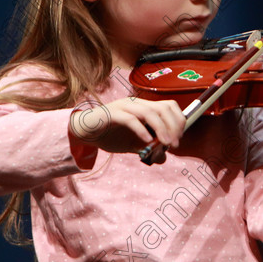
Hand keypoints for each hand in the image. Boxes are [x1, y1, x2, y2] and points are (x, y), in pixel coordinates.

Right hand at [69, 98, 185, 153]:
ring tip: (164, 144)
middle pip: (163, 107)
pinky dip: (141, 130)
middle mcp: (136, 103)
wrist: (85, 133)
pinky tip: (146, 141)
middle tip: (174, 144)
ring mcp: (124, 107)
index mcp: (144, 107)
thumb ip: (148, 149)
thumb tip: (163, 158)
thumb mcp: (133, 145)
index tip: (178, 138)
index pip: (169, 105)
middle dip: (173, 125)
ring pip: (149, 112)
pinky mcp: (112, 114)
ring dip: (161, 128)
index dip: (178, 120)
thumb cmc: (110, 135)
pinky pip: (130, 119)